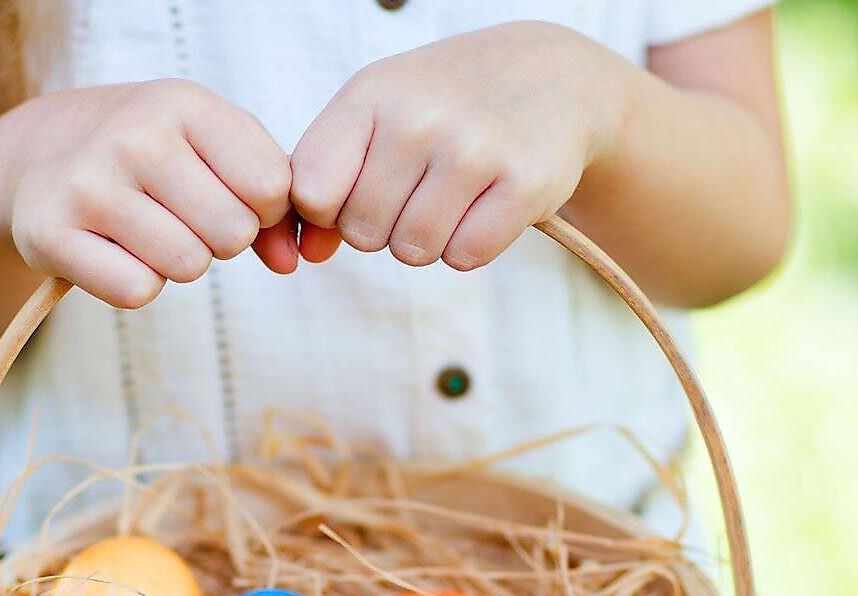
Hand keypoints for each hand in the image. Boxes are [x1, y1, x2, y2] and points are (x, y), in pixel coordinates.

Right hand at [3, 79, 296, 307]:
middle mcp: (134, 135)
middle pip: (234, 232)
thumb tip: (290, 262)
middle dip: (220, 239)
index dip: (263, 208)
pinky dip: (135, 284)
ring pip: (188, 265)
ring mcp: (88, 183)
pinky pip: (138, 291)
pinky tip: (113, 251)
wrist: (43, 157)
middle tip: (181, 217)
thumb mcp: (214, 150)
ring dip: (178, 262)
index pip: (271, 185)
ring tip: (146, 231)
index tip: (229, 196)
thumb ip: (271, 201)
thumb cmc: (152, 158)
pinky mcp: (51, 232)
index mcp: (182, 103)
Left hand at [291, 23, 630, 269]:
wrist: (550, 76)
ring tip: (454, 194)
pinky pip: (466, 257)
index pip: (313, 194)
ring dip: (430, 239)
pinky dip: (472, 245)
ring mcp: (474, 149)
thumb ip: (328, 182)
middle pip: (363, 233)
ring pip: (414, 251)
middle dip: (386, 226)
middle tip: (421, 187)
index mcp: (370, 95)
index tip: (362, 188)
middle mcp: (419, 118)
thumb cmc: (443, 106)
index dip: (333, 209)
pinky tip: (487, 203)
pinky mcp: (524, 184)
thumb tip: (308, 254)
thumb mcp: (376, 117)